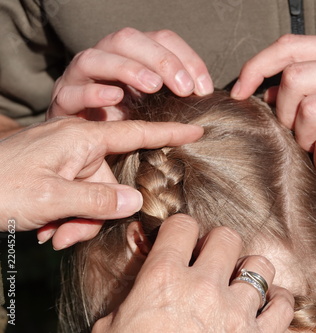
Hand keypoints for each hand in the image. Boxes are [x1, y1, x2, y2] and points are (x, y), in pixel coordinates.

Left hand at [0, 117, 202, 247]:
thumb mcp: (51, 198)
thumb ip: (97, 200)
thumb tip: (135, 201)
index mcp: (82, 138)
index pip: (136, 133)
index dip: (169, 133)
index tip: (196, 130)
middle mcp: (77, 144)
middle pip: (111, 180)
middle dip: (98, 211)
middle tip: (71, 235)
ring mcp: (64, 157)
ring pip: (93, 193)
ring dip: (78, 219)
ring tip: (53, 235)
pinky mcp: (53, 169)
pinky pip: (75, 194)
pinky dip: (67, 215)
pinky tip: (46, 230)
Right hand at [48, 28, 213, 119]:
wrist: (87, 149)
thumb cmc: (129, 125)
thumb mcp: (158, 107)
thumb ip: (176, 96)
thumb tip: (206, 96)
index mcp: (131, 55)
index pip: (161, 39)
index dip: (186, 58)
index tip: (204, 89)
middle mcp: (104, 58)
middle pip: (128, 39)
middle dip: (160, 59)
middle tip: (184, 89)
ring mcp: (79, 78)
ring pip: (96, 58)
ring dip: (127, 68)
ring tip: (153, 86)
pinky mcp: (63, 102)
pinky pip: (71, 91)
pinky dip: (93, 92)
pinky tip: (115, 97)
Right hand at [92, 214, 294, 332]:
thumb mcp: (113, 328)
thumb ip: (132, 299)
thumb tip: (141, 289)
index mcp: (164, 279)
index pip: (182, 226)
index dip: (181, 229)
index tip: (182, 240)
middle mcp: (204, 288)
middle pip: (227, 237)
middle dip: (219, 245)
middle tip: (212, 260)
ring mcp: (235, 312)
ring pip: (260, 266)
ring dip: (251, 271)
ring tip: (241, 282)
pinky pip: (282, 306)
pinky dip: (278, 302)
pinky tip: (268, 304)